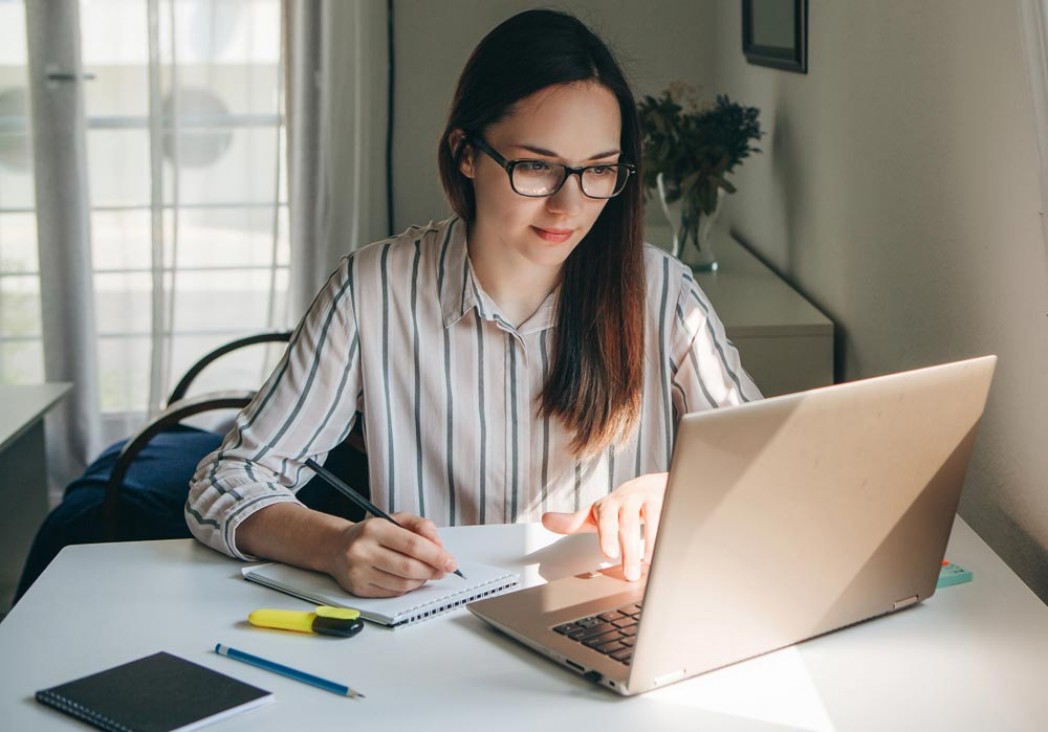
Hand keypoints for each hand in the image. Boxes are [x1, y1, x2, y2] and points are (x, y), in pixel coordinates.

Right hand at [326, 513, 458, 596]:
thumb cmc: (372, 533)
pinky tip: (411, 580)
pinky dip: (408, 588)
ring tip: (427, 573)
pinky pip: (392, 593)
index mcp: (375, 528)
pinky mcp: (358, 589)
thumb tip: (439, 546)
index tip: (451, 562)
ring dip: (421, 580)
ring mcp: (358, 572)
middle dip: (432, 570)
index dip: (436, 555)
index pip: (412, 545)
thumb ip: (421, 526)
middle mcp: (363, 550)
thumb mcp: (396, 519)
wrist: (337, 547)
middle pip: (408, 567)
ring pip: (402, 584)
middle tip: (443, 569)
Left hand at [541, 472, 666, 581]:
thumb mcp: (595, 513)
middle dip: (629, 550)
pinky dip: (666, 534)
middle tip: (630, 574)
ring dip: (649, 544)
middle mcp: (627, 499)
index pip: (605, 518)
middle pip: (627, 524)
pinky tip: (665, 550)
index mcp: (607, 505)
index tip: (609, 553)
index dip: (607, 534)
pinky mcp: (666, 499)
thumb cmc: (620, 505)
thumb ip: (573, 521)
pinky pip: (667, 517)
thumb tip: (545, 520)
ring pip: (649, 520)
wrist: (650, 486)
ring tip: (647, 565)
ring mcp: (647, 498)